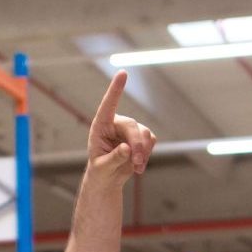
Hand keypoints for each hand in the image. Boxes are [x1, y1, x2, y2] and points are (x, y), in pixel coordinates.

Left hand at [81, 71, 154, 186]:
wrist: (108, 178)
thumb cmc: (100, 171)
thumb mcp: (102, 168)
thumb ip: (113, 158)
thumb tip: (126, 148)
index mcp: (101, 125)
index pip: (108, 104)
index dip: (116, 89)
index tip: (123, 73)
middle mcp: (116, 123)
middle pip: (132, 126)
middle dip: (137, 145)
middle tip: (137, 163)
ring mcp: (130, 129)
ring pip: (144, 133)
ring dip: (143, 152)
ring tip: (136, 168)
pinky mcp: (141, 137)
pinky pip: (151, 140)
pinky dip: (147, 154)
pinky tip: (139, 166)